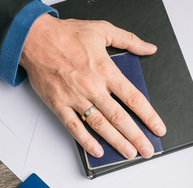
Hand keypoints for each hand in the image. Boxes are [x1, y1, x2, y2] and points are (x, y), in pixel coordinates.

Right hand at [20, 14, 165, 159]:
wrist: (34, 38)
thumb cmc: (66, 34)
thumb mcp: (102, 29)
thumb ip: (129, 40)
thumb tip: (149, 48)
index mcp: (106, 70)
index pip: (134, 98)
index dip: (149, 116)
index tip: (158, 128)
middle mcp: (93, 86)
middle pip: (120, 117)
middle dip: (136, 136)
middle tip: (147, 150)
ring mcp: (75, 98)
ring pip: (100, 125)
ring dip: (116, 141)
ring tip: (129, 153)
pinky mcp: (59, 105)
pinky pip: (74, 127)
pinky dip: (86, 141)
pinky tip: (98, 151)